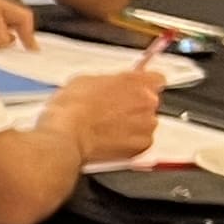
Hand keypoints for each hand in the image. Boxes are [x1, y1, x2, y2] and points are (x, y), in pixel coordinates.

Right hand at [48, 66, 167, 165]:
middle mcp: (147, 102)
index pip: (156, 78)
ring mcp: (147, 125)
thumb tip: (110, 84)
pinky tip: (109, 139)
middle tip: (110, 110)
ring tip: (106, 128)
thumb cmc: (72, 108)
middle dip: (133, 105)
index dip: (142, 84)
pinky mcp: (141, 146)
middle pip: (149, 102)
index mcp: (136, 81)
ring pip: (145, 122)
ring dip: (131, 124)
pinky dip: (128, 141)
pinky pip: (140, 141)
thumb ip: (109, 81)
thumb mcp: (86, 80)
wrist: (66, 135)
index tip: (133, 88)